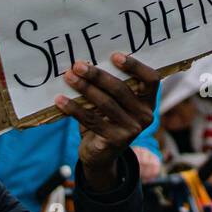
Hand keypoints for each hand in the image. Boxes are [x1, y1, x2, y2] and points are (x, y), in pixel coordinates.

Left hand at [56, 53, 158, 193]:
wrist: (101, 155)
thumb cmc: (107, 119)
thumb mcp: (115, 103)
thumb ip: (111, 87)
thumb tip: (87, 61)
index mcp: (149, 101)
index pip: (151, 79)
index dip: (135, 66)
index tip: (115, 56)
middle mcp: (145, 116)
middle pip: (121, 89)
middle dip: (97, 75)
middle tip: (78, 65)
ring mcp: (131, 130)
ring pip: (105, 104)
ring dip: (84, 88)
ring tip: (68, 77)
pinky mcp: (115, 141)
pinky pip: (92, 120)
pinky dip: (74, 108)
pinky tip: (61, 100)